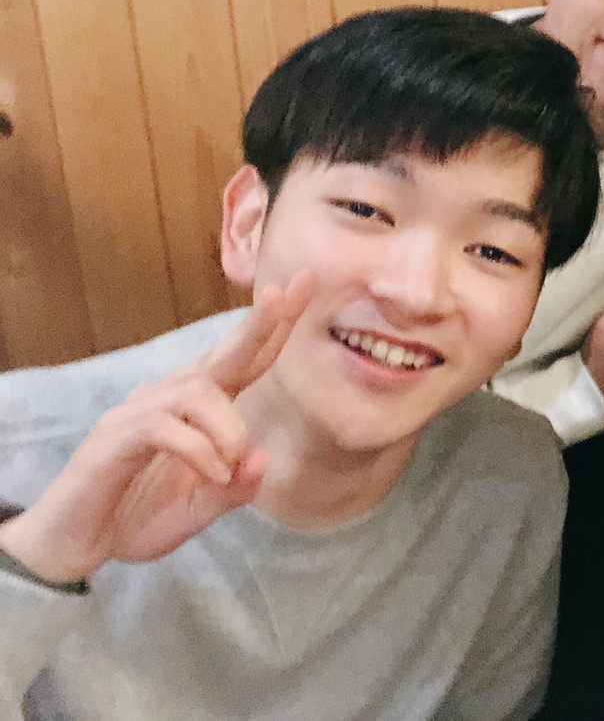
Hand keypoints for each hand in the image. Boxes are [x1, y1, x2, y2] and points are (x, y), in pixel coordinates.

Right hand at [0, 274, 311, 583]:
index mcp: (200, 411)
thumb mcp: (198, 510)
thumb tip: (260, 460)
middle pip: (222, 354)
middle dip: (259, 324)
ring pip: (199, 391)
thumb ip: (233, 490)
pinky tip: (212, 475)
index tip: (302, 285)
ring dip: (228, 429)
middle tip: (284, 294)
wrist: (75, 545)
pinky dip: (201, 452)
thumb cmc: (135, 517)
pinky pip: (166, 427)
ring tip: (230, 465)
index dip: (274, 327)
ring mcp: (139, 413)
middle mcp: (170, 400)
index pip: (244, 361)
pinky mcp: (116, 436)